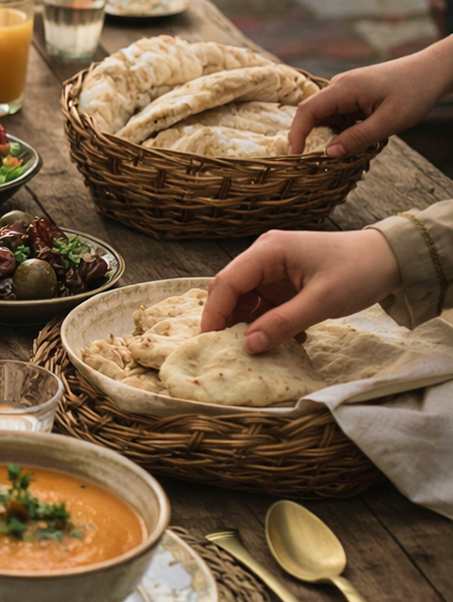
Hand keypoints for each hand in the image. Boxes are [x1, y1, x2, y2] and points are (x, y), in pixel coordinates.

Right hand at [200, 229, 401, 353]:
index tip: (209, 343)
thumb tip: (248, 346)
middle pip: (230, 290)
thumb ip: (283, 323)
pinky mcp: (283, 282)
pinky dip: (267, 323)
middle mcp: (264, 256)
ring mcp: (273, 269)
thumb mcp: (322, 301)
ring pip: (245, 300)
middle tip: (227, 350)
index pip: (227, 283)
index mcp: (268, 251)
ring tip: (259, 348)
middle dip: (227, 321)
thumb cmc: (359, 271)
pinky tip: (284, 339)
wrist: (391, 259)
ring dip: (249, 325)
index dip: (214, 314)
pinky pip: (263, 305)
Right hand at [288, 38, 452, 154]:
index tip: (296, 156)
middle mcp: (339, 87)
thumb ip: (358, 137)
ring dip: (333, 135)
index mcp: (343, 89)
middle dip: (314, 138)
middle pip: (314, 115)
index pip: (306, 111)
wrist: (434, 71)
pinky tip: (362, 137)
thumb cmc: (415, 92)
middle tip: (324, 161)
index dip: (296, 134)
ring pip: (328, 118)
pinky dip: (345, 130)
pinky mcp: (355, 95)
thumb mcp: (389, 121)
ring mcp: (346, 90)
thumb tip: (329, 154)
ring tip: (353, 148)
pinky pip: (341, 116)